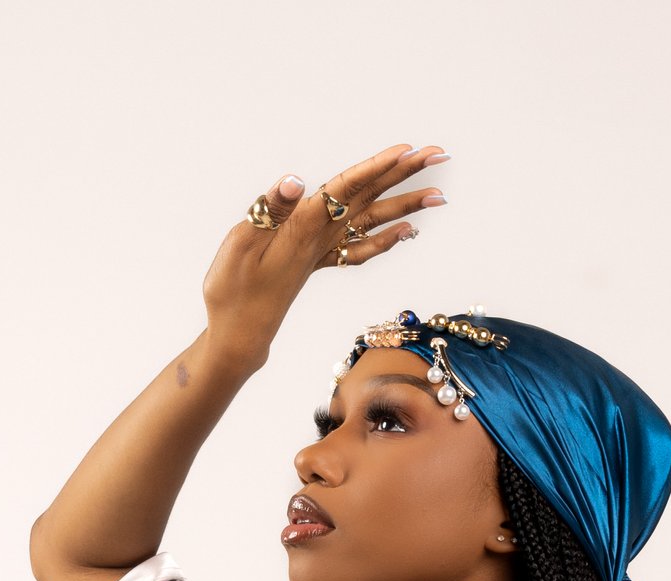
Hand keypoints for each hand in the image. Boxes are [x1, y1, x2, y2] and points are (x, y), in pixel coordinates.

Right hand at [202, 142, 448, 365]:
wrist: (236, 338)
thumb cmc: (231, 293)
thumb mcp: (240, 245)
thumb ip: (268, 210)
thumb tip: (295, 182)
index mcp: (302, 228)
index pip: (344, 189)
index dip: (375, 168)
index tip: (406, 151)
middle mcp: (320, 240)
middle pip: (370, 200)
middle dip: (405, 176)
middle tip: (439, 155)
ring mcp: (322, 253)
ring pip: (371, 222)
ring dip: (405, 205)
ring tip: (438, 193)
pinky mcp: (317, 262)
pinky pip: (360, 248)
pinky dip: (386, 238)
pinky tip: (408, 231)